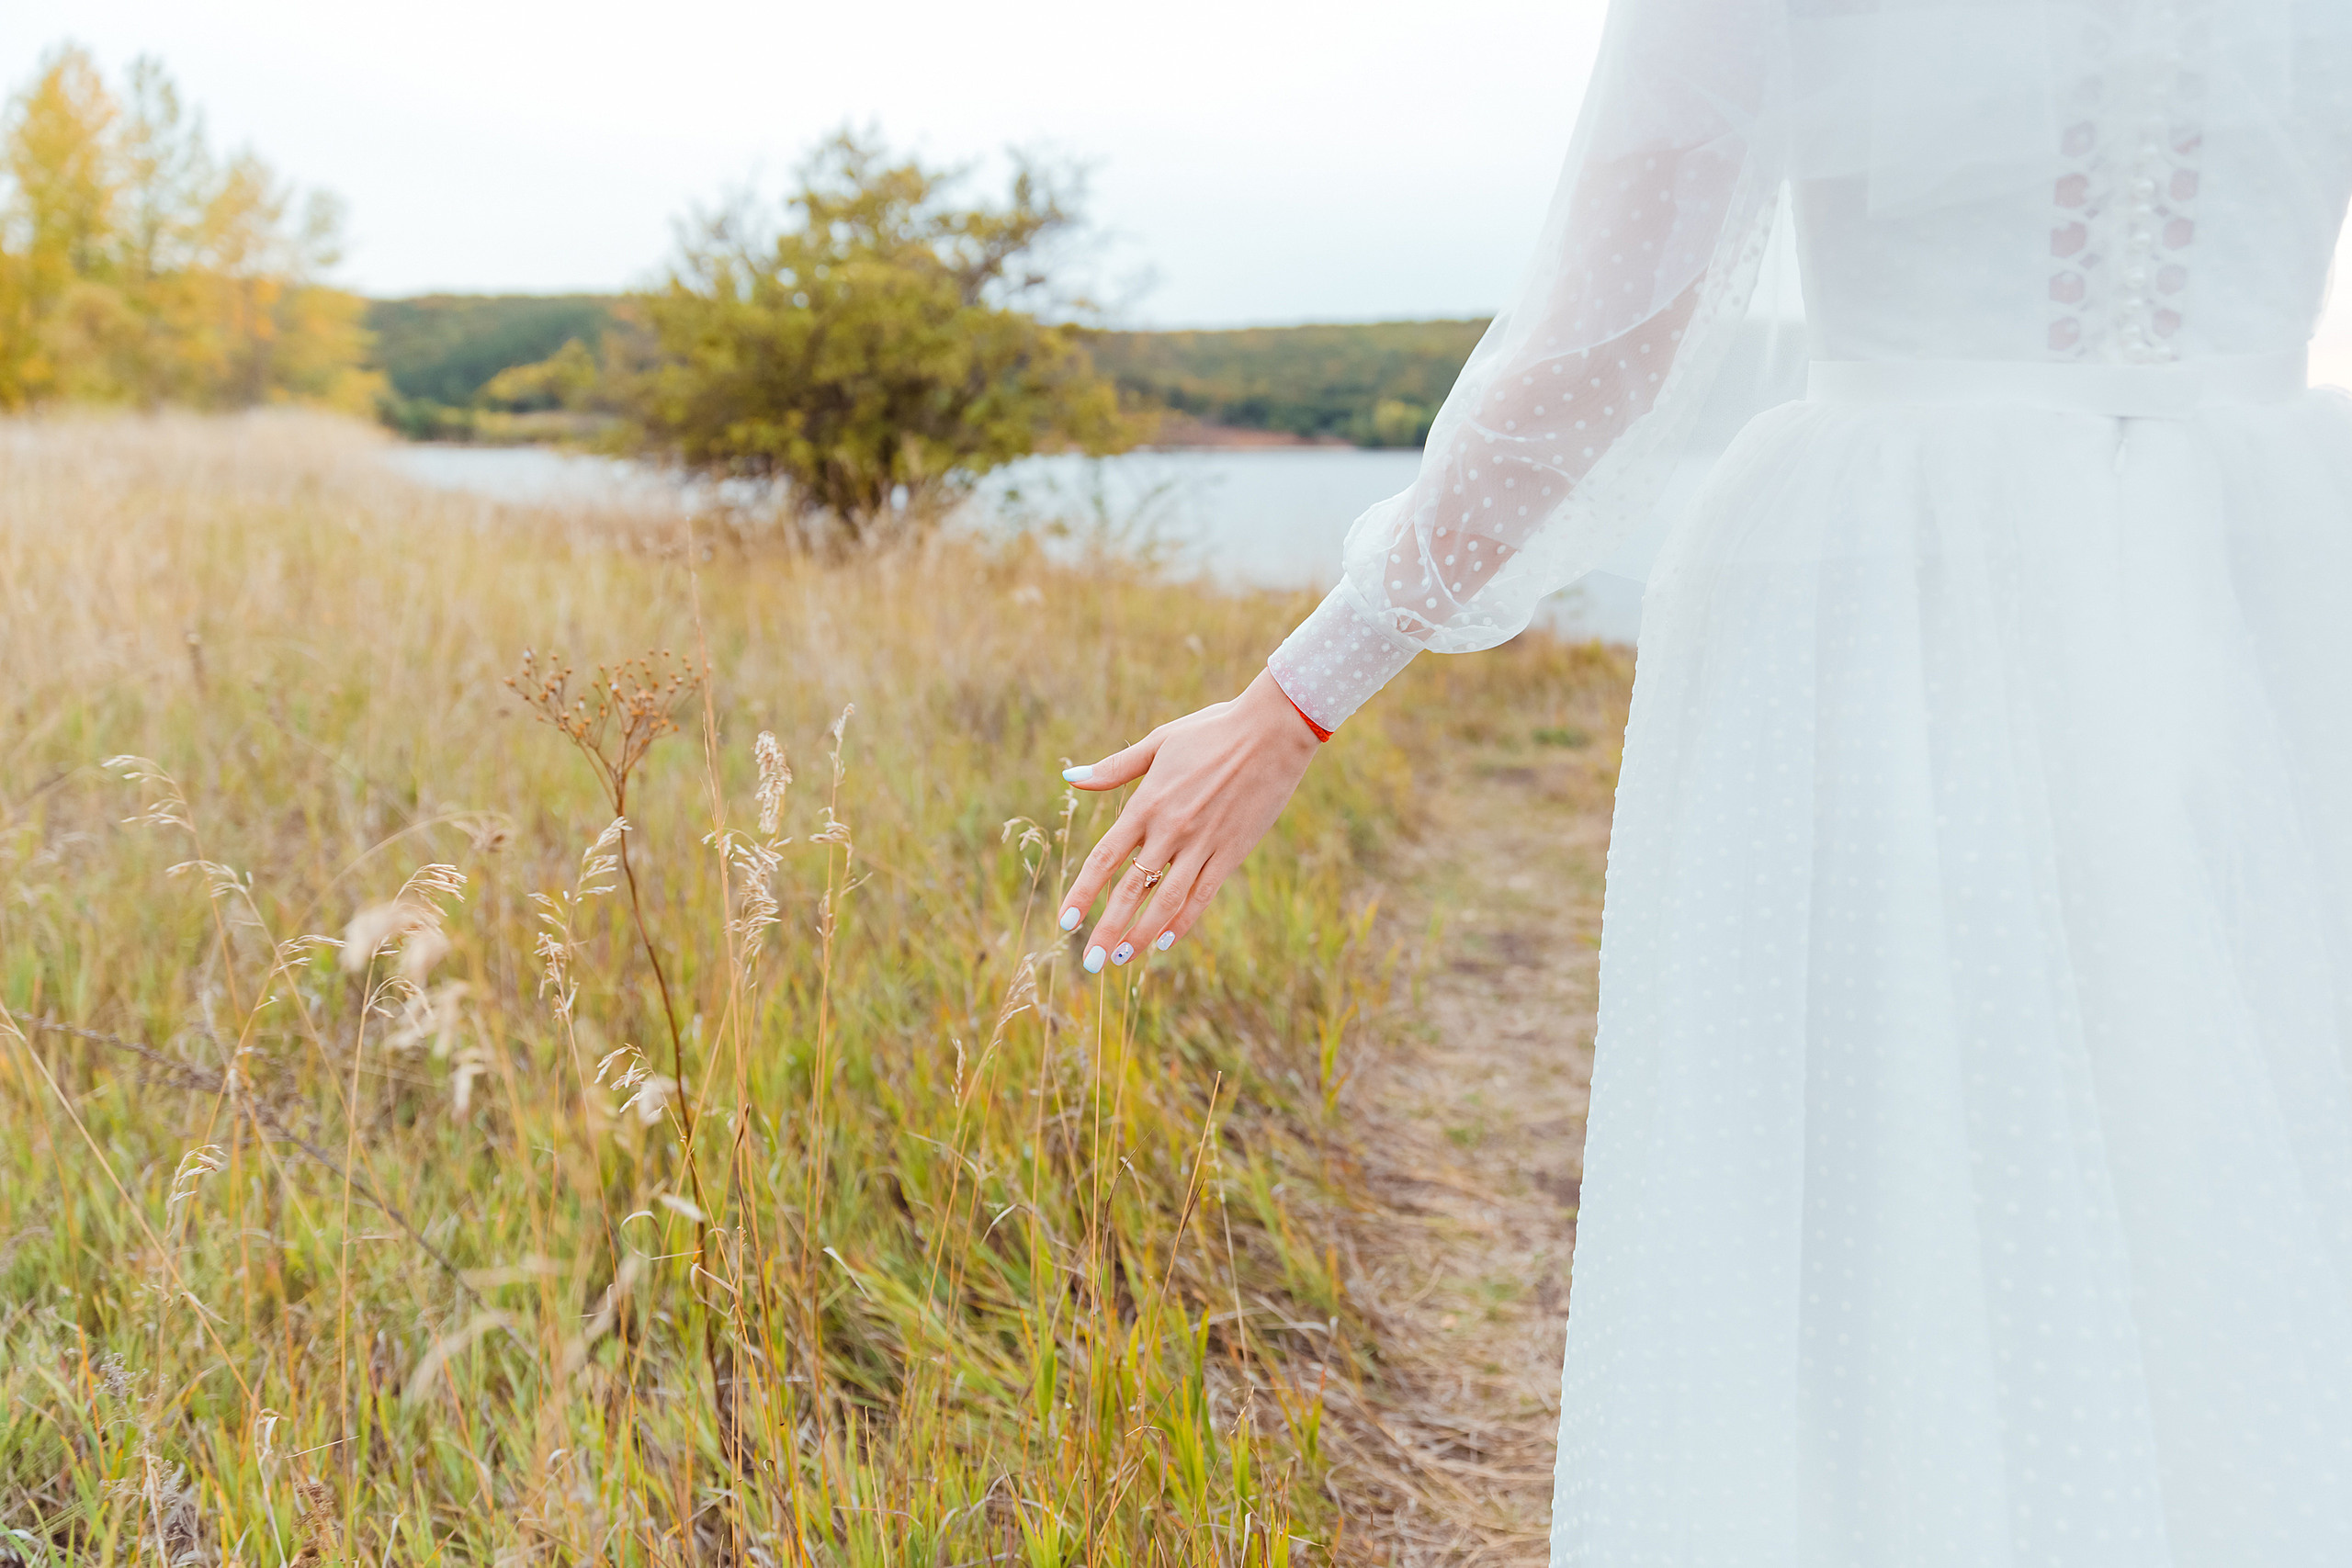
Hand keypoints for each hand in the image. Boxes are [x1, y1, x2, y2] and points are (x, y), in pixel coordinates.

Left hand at [1055, 668, 1321, 971]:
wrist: (1273, 731)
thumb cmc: (1212, 730)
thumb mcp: (1159, 741)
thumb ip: (1115, 767)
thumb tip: (1070, 777)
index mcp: (1147, 803)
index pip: (1105, 858)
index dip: (1083, 893)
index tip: (1065, 923)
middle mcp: (1171, 830)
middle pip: (1131, 891)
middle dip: (1107, 930)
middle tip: (1089, 964)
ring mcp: (1204, 844)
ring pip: (1167, 902)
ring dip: (1141, 935)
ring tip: (1120, 960)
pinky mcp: (1232, 852)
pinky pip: (1203, 896)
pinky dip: (1183, 922)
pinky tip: (1165, 942)